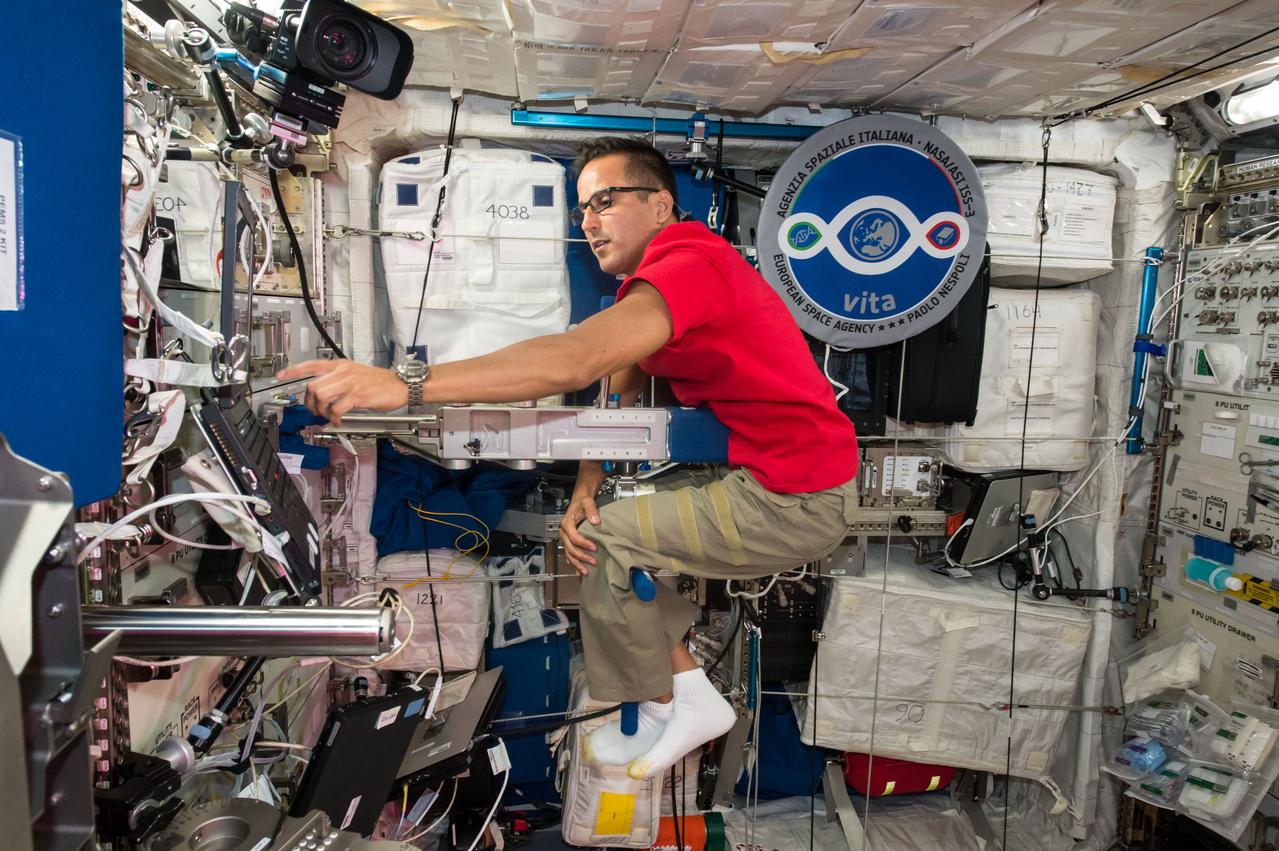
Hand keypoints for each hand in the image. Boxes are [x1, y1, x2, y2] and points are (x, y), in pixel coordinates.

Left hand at [275, 359, 407, 424]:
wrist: (401, 385)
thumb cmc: (381, 382)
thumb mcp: (357, 374)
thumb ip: (340, 380)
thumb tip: (325, 395)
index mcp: (341, 365)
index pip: (312, 365)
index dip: (294, 370)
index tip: (281, 375)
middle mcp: (343, 372)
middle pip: (313, 386)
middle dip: (311, 403)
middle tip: (317, 411)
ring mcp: (350, 383)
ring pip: (321, 396)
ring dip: (322, 411)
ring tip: (330, 416)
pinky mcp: (358, 395)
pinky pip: (337, 408)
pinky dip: (335, 418)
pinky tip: (339, 420)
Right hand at [559, 494, 600, 575]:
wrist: (578, 503)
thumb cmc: (582, 503)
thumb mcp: (587, 503)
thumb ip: (591, 511)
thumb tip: (595, 521)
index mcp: (567, 524)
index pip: (574, 537)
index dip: (584, 544)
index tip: (594, 547)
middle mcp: (564, 533)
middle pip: (570, 548)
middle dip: (582, 557)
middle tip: (593, 561)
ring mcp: (565, 538)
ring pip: (569, 554)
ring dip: (577, 563)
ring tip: (586, 571)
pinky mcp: (569, 542)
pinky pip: (569, 554)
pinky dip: (574, 564)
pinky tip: (578, 571)